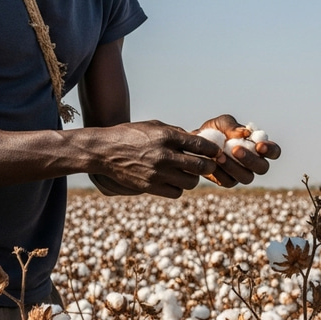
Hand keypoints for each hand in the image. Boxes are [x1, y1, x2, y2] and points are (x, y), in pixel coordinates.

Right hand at [94, 120, 223, 199]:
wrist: (105, 151)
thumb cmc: (130, 135)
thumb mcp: (153, 126)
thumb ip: (176, 133)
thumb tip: (198, 141)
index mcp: (166, 137)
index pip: (200, 146)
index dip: (213, 150)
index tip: (216, 152)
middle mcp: (164, 155)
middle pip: (200, 166)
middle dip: (208, 166)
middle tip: (208, 165)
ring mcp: (157, 173)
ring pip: (190, 182)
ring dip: (193, 178)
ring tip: (188, 173)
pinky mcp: (150, 187)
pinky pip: (176, 192)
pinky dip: (179, 188)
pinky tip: (174, 180)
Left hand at [196, 114, 280, 187]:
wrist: (195, 142)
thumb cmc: (214, 130)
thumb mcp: (221, 123)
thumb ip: (232, 126)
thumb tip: (244, 133)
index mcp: (258, 146)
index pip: (274, 151)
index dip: (270, 150)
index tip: (259, 145)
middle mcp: (254, 162)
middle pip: (263, 168)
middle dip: (250, 160)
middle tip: (235, 150)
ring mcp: (242, 173)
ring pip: (246, 177)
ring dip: (234, 167)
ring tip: (219, 156)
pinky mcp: (228, 181)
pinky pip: (228, 181)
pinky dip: (220, 172)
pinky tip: (212, 163)